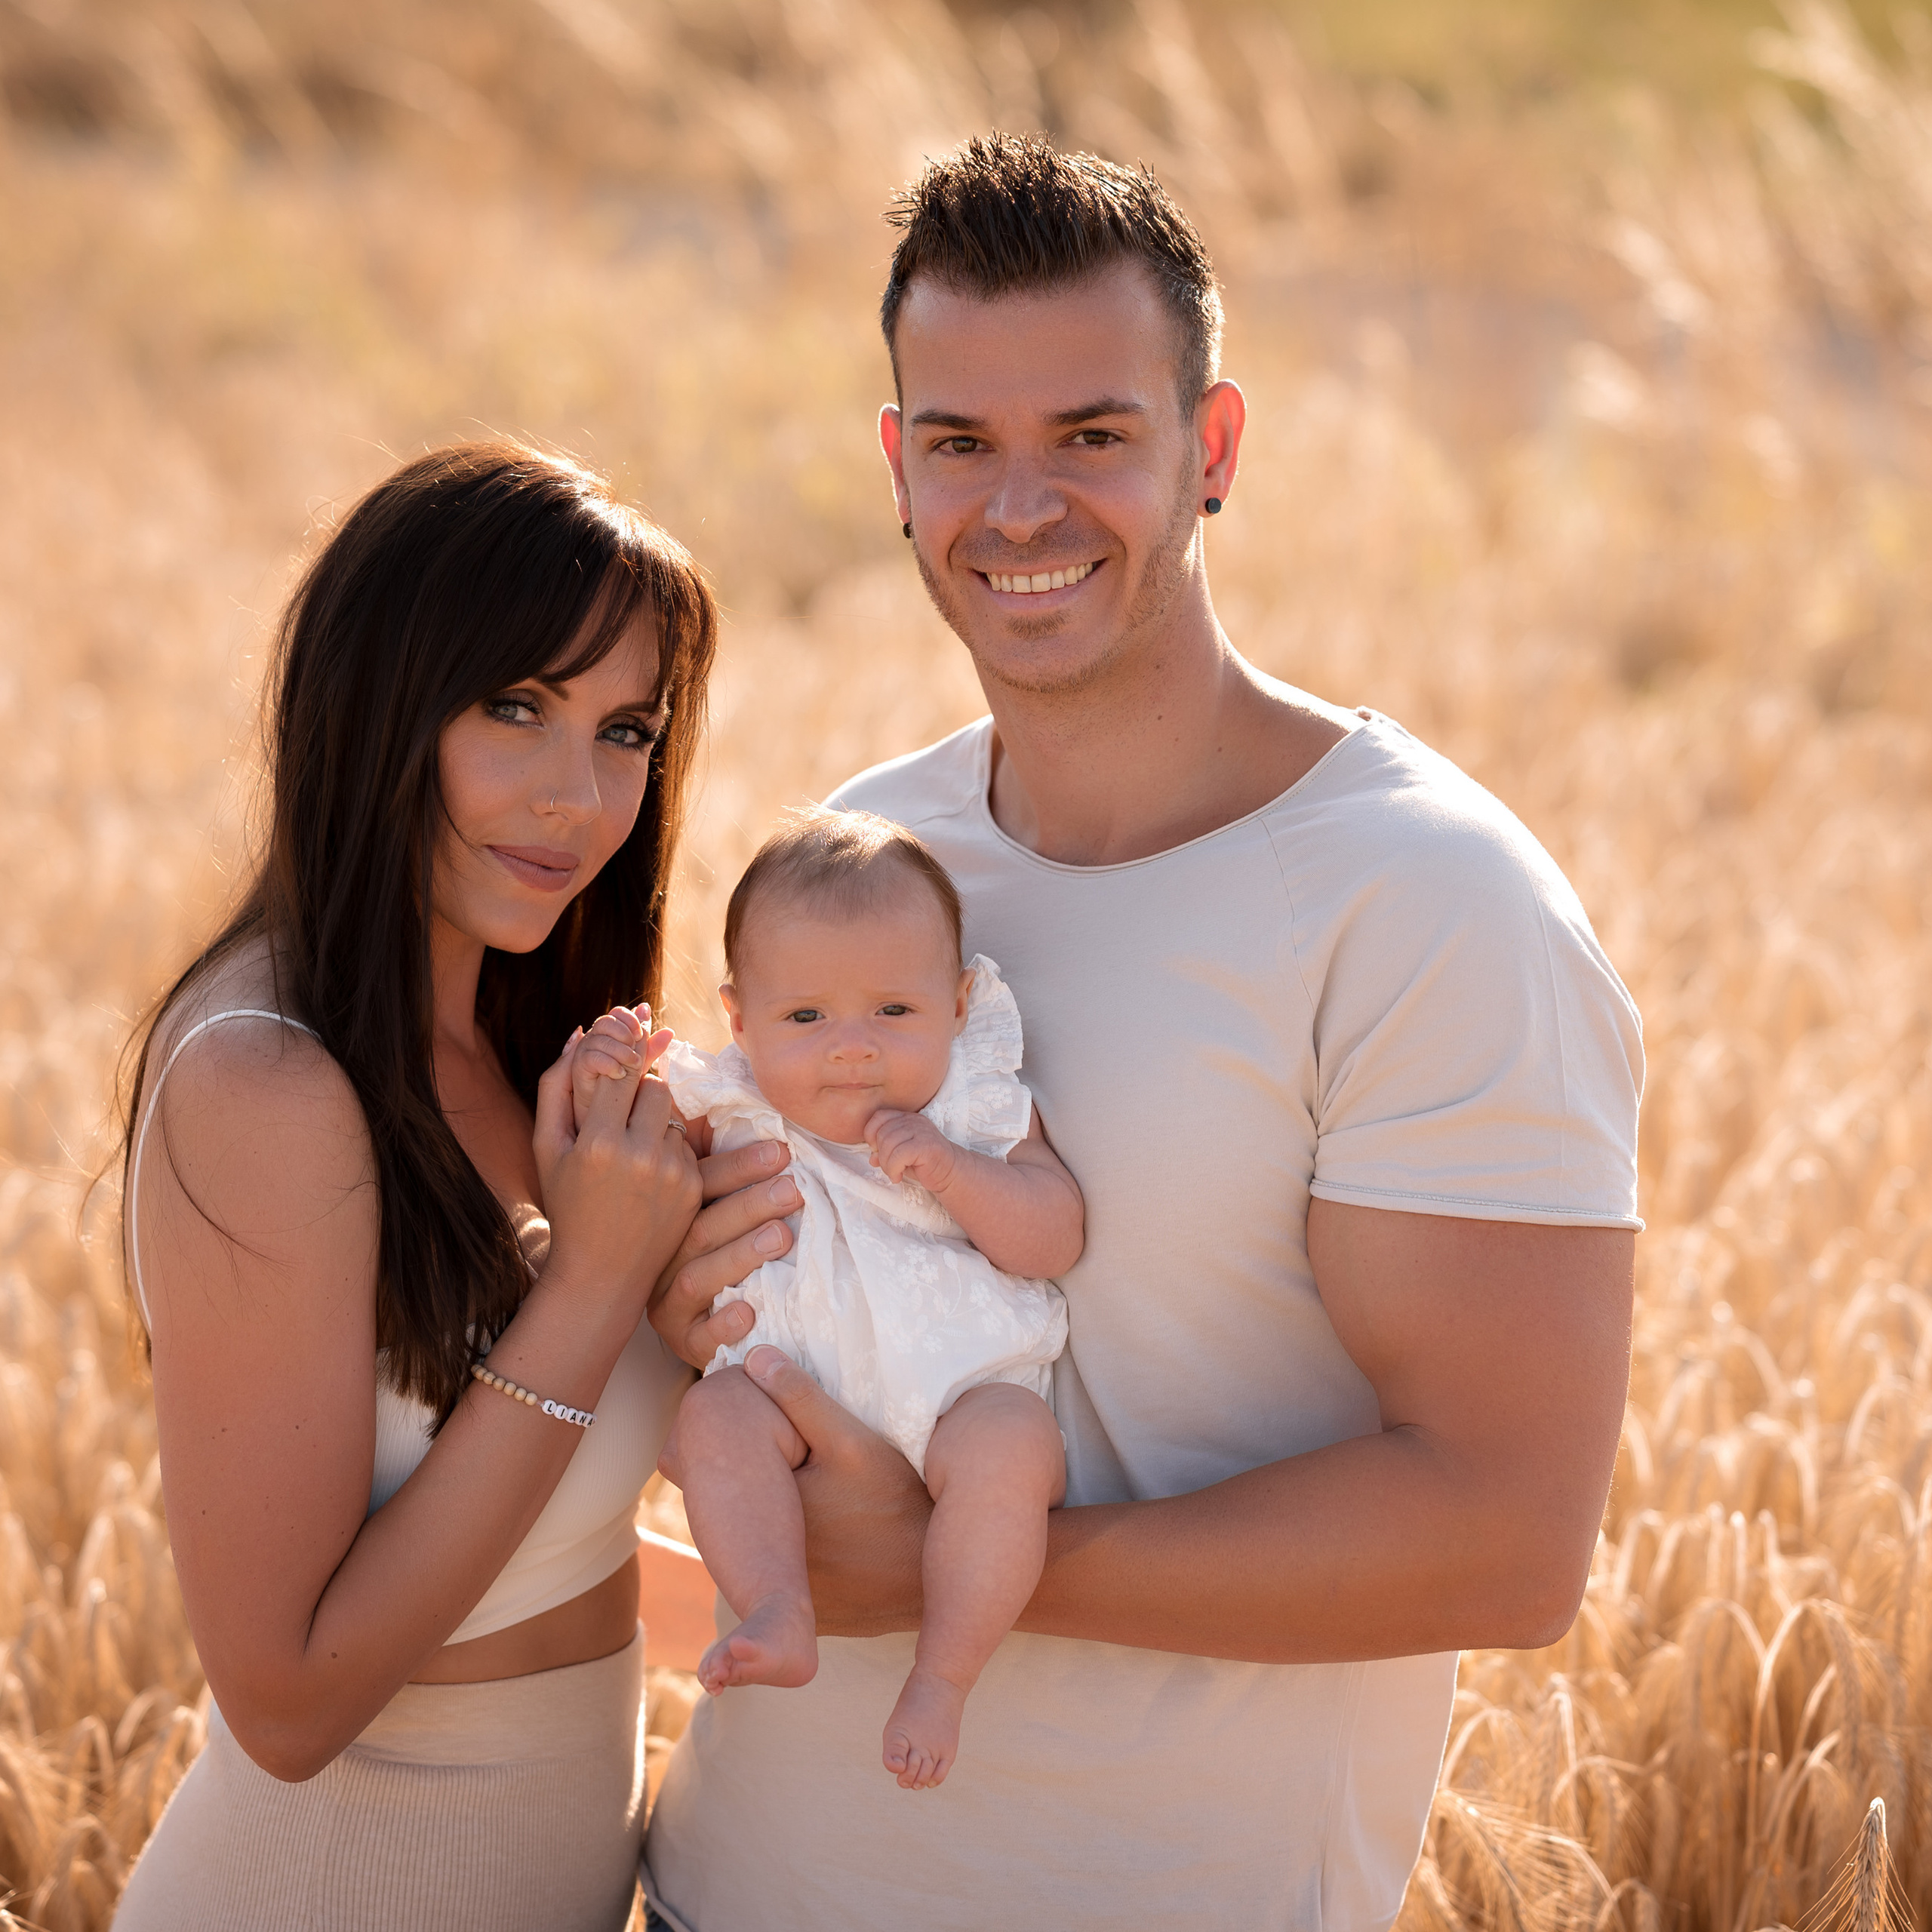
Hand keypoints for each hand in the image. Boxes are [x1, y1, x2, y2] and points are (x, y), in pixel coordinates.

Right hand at [534, 1020, 697, 1312]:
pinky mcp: (693, 1187)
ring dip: (656, 1117)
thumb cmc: (567, 1205)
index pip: (621, 1069)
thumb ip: (557, 1085)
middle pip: (655, 1086)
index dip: (621, 1058)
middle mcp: (639, 1155)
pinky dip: (669, 1148)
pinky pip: (686, 1144)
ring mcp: (671, 1173)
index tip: (619, 1062)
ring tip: (632, 1145)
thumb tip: (579, 1031)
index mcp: (598, 1142)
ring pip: (675, 1112)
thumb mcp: (547, 1147)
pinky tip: (648, 1173)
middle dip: (640, 1088)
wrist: (602, 1273)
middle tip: (624, 1105)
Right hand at [649, 1144, 802, 1368]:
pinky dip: (723, 1323)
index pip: (700, 1188)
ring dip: (739, 1256)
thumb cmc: (722, 1260)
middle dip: (748, 1207)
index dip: (739, 1168)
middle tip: (792, 1191)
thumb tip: (766, 1132)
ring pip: (696, 1278)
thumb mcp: (723, 1215)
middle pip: (701, 1229)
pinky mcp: (685, 1343)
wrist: (703, 1330)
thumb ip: (731, 1178)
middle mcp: (664, 1260)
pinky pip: (700, 1336)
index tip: (781, 1154)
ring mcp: (670, 1304)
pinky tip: (749, 1310)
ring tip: (781, 1236)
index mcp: (671, 1222)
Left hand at [741, 1346, 928, 1635]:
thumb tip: (753, 1357)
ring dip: (780, 1527)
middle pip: (742, 1519)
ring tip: (816, 1499)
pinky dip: (811, 1561)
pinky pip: (803, 1583)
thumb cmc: (901, 1498)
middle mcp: (770, 1569)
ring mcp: (797, 1600)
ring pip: (770, 1552)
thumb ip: (801, 1399)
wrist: (951, 1574)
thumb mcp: (853, 1440)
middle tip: (790, 1464)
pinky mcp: (825, 1618)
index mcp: (764, 1520)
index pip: (717, 1478)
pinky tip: (842, 1540)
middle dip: (757, 1489)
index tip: (750, 1435)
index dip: (732, 1454)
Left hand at [863, 1108, 958, 1192]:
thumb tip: (871, 1158)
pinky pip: (899, 1155)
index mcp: (906, 1118)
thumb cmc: (924, 1165)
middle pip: (882, 1133)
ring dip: (886, 1165)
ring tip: (894, 1173)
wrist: (950, 1173)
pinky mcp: (926, 1145)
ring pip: (889, 1144)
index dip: (871, 1134)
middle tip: (889, 1168)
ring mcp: (921, 1131)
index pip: (879, 1116)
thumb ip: (885, 1152)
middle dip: (880, 1155)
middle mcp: (913, 1121)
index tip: (877, 1151)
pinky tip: (898, 1177)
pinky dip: (893, 1169)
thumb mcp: (900, 1157)